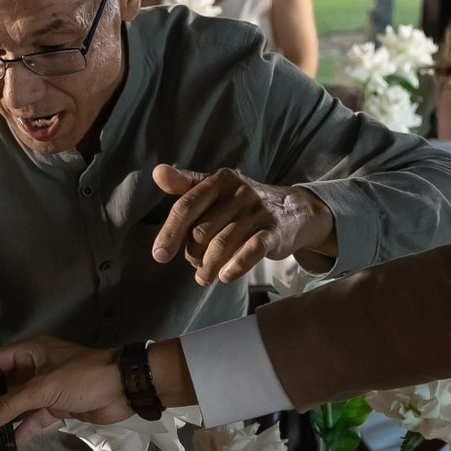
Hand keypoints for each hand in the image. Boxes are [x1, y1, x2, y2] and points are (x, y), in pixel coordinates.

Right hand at [0, 335, 131, 442]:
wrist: (124, 389)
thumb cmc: (83, 377)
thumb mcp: (42, 389)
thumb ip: (8, 406)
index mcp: (29, 351)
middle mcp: (34, 367)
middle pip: (3, 383)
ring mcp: (46, 387)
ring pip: (18, 402)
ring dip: (3, 417)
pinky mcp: (57, 405)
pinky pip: (34, 417)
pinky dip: (23, 428)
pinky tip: (8, 444)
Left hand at [150, 162, 333, 285]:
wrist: (293, 211)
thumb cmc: (242, 204)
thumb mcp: (216, 189)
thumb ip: (186, 184)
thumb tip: (157, 172)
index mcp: (220, 180)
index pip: (187, 206)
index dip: (170, 232)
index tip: (159, 256)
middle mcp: (239, 192)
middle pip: (201, 231)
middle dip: (192, 254)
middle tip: (194, 264)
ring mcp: (258, 211)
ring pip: (222, 245)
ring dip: (208, 267)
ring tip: (203, 278)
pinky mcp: (274, 231)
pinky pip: (251, 251)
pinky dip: (235, 266)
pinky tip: (225, 277)